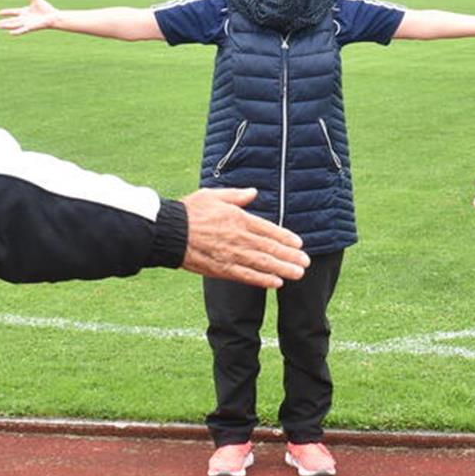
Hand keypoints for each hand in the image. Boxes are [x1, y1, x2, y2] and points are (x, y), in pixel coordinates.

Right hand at [0, 0, 57, 34]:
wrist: (53, 16)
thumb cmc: (46, 9)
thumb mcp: (36, 0)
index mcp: (24, 11)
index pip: (13, 12)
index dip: (6, 12)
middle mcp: (24, 18)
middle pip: (11, 20)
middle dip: (3, 22)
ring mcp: (26, 23)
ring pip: (14, 25)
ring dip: (6, 26)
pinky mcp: (30, 27)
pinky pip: (22, 30)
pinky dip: (16, 31)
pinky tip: (10, 33)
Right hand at [179, 188, 308, 288]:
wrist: (168, 232)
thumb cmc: (189, 211)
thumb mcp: (213, 195)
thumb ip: (236, 196)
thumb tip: (253, 192)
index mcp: (238, 218)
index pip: (268, 229)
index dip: (285, 237)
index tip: (299, 243)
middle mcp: (238, 237)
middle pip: (269, 248)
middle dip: (289, 255)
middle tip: (305, 262)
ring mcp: (230, 254)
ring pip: (262, 263)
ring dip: (282, 269)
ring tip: (298, 274)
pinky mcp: (221, 268)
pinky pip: (246, 276)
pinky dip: (262, 280)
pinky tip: (276, 283)